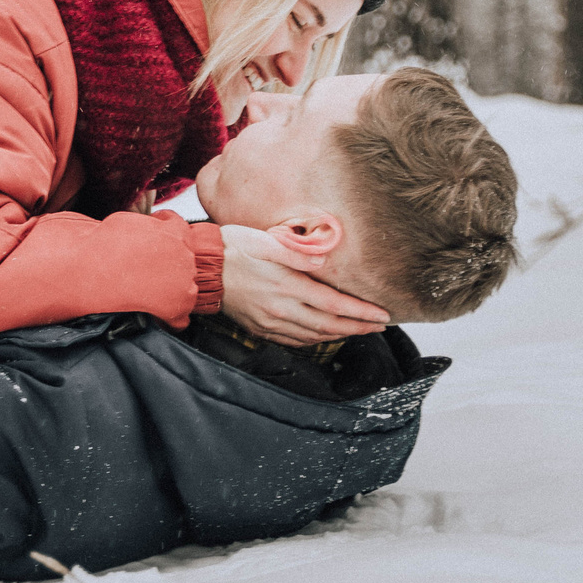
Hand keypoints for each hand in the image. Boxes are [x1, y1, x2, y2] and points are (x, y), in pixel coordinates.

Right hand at [216, 225, 390, 343]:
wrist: (200, 269)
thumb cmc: (232, 248)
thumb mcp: (266, 241)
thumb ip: (297, 253)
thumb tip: (324, 262)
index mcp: (286, 287)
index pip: (334, 305)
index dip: (360, 313)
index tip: (382, 315)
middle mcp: (281, 310)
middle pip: (329, 326)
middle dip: (358, 328)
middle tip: (379, 327)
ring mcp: (270, 322)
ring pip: (313, 336)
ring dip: (339, 335)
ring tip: (358, 331)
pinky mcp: (260, 328)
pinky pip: (294, 340)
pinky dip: (315, 340)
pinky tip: (324, 335)